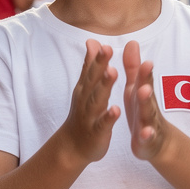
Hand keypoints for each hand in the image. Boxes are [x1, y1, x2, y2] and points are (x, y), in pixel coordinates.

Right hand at [61, 41, 119, 163]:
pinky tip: (117, 109)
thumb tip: (92, 41)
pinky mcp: (98, 132)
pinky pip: (103, 124)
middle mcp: (86, 100)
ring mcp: (91, 116)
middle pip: (93, 81)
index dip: (98, 57)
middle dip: (100, 65)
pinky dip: (109, 117)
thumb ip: (90, 65)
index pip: (92, 70)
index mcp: (86, 89)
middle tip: (107, 49)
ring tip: (112, 72)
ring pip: (97, 100)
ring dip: (104, 86)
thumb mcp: (85, 88)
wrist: (72, 147)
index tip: (105, 43)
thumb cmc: (83, 112)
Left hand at [123, 41, 165, 160]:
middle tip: (146, 64)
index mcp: (141, 92)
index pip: (143, 77)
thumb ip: (133, 68)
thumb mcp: (136, 88)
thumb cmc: (142, 110)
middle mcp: (148, 104)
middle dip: (146, 77)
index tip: (136, 47)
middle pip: (148, 90)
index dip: (141, 64)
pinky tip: (145, 133)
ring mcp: (150, 122)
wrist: (156, 142)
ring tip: (144, 91)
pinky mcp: (147, 139)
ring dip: (147, 101)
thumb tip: (131, 42)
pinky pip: (148, 137)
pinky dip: (147, 134)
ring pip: (149, 111)